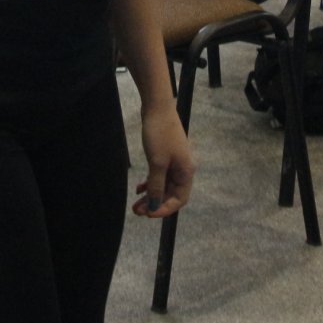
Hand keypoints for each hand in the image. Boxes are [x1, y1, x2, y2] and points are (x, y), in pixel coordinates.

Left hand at [133, 104, 194, 218]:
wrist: (157, 108)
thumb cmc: (160, 134)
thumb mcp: (157, 163)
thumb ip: (157, 186)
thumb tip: (154, 206)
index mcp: (186, 172)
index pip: (180, 199)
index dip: (164, 209)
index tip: (148, 214)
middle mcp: (183, 169)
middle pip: (170, 194)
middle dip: (155, 204)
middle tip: (137, 211)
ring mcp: (174, 162)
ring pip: (163, 186)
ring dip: (151, 195)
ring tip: (136, 204)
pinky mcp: (165, 156)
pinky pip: (159, 176)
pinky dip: (150, 183)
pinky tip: (139, 188)